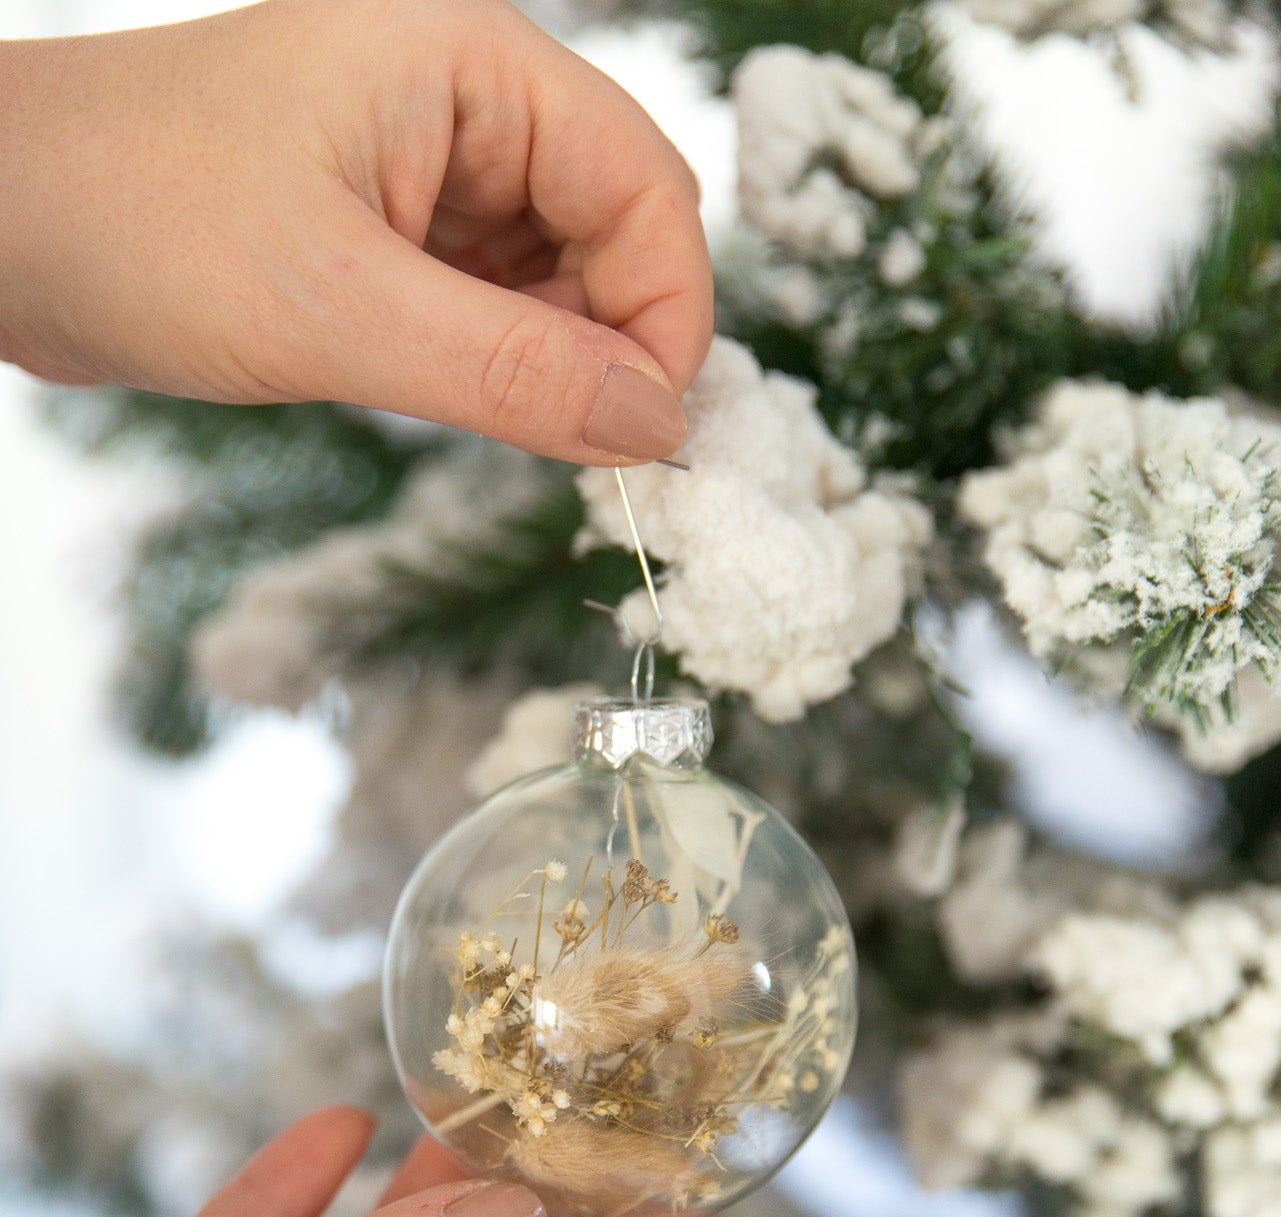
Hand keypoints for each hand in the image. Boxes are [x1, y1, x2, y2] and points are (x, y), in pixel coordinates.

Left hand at [0, 0, 712, 462]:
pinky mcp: (394, 223)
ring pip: (561, 273)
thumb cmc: (140, 223)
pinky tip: (466, 401)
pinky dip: (504, 361)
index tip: (645, 436)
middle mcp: (465, 97)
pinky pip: (496, 297)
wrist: (1, 225)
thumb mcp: (338, 311)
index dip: (667, 314)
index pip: (644, 185)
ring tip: (506, 425)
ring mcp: (430, 159)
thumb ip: (512, 373)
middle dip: (616, 341)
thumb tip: (656, 428)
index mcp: (470, 60)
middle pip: (617, 226)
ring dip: (559, 360)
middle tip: (580, 448)